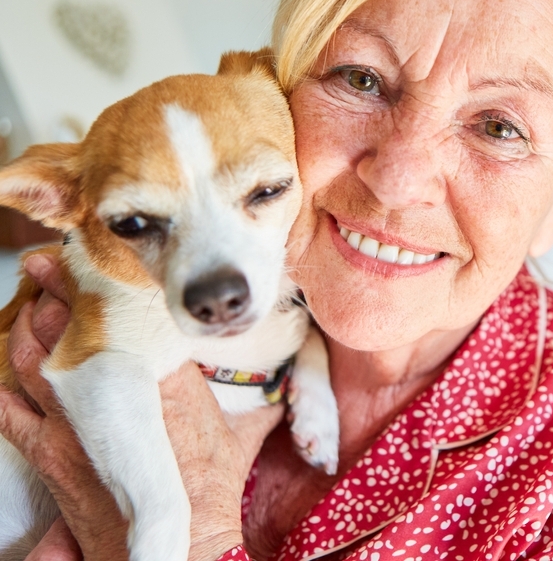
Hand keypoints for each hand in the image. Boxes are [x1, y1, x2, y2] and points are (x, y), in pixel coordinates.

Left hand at [0, 254, 283, 560]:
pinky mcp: (50, 454)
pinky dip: (5, 385)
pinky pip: (10, 411)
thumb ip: (261, 404)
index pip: (126, 319)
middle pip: (73, 328)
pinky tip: (7, 368)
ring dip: (30, 328)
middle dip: (56, 291)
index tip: (87, 260)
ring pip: (36, 360)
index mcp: (165, 378)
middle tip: (46, 264)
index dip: (101, 286)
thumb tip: (284, 388)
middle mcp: (115, 390)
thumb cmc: (212, 490)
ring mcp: (74, 422)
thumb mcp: (244, 438)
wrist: (177, 547)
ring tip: (30, 304)